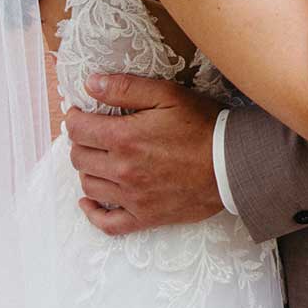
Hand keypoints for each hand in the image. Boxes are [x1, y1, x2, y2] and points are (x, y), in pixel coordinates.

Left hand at [63, 74, 223, 234]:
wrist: (232, 164)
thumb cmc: (203, 125)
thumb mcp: (168, 95)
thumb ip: (126, 88)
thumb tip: (91, 84)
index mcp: (124, 138)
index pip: (78, 130)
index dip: (75, 118)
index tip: (80, 112)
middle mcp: (122, 170)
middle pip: (79, 157)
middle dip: (79, 141)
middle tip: (91, 132)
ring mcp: (131, 197)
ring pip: (89, 186)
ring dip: (87, 169)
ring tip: (98, 157)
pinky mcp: (144, 216)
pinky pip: (107, 223)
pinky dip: (92, 213)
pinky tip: (89, 202)